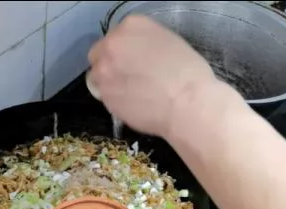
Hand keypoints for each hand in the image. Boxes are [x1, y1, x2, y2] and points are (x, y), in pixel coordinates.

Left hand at [87, 15, 218, 137]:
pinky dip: (113, 99)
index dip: (125, 50)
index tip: (135, 60)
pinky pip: (103, 95)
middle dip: (110, 63)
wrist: (186, 104)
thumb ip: (145, 43)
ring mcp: (104, 70)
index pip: (117, 35)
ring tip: (129, 92)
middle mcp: (112, 44)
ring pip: (96, 75)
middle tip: (128, 76)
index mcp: (131, 26)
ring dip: (108, 81)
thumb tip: (137, 54)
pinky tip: (131, 104)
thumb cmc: (188, 73)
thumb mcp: (169, 42)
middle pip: (99, 53)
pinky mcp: (104, 96)